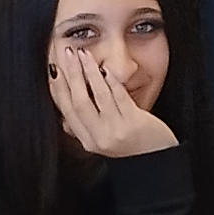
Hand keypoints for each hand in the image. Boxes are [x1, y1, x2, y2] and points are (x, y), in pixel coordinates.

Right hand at [49, 40, 178, 159]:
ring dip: (89, 71)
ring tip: (84, 54)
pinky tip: (105, 69)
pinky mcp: (134, 123)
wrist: (159, 160)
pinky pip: (119, 97)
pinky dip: (110, 81)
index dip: (58, 88)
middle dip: (71, 75)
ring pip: (98, 96)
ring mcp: (117, 131)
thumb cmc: (132, 144)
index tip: (53, 68)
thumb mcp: (104, 139)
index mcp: (88, 141)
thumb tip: (63, 111)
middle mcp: (99, 138)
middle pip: (78, 102)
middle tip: (67, 54)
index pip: (67, 110)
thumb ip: (86, 126)